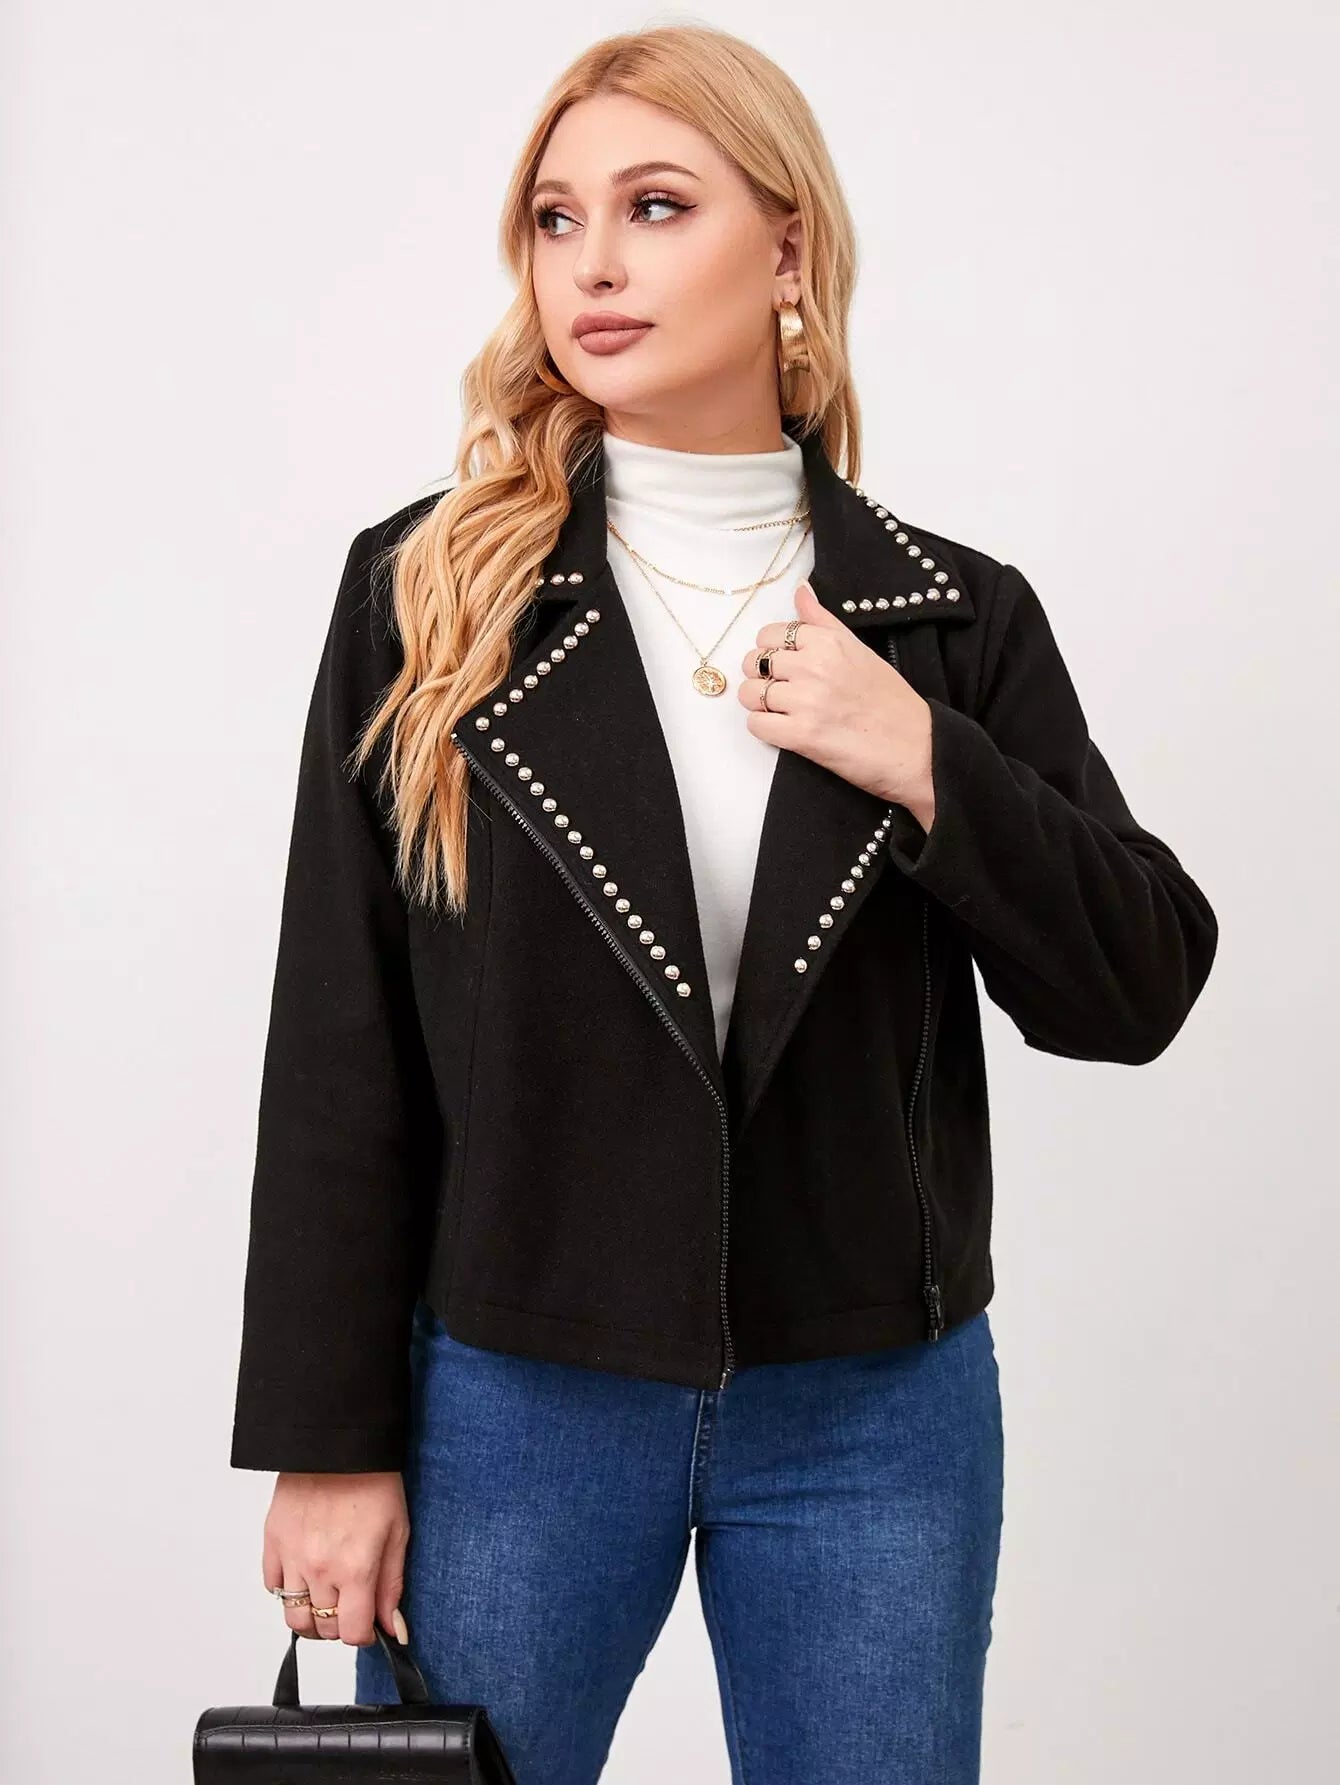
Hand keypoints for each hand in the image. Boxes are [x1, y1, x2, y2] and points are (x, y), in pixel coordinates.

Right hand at [263, 1470, 411, 1646]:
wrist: (339, 1444)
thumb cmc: (374, 1482)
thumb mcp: (398, 1533)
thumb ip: (392, 1586)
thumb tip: (392, 1629)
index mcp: (356, 1568)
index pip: (353, 1632)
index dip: (363, 1633)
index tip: (368, 1622)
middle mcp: (320, 1568)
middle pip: (322, 1629)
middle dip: (339, 1624)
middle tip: (349, 1604)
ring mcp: (292, 1556)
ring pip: (293, 1617)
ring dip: (311, 1615)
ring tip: (325, 1596)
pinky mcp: (272, 1541)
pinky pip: (273, 1587)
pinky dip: (287, 1589)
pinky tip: (305, 1573)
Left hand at [739, 582, 935, 826]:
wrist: (916, 747)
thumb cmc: (890, 700)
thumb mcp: (859, 648)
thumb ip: (822, 620)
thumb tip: (800, 590)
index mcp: (827, 641)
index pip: (768, 634)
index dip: (771, 651)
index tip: (786, 665)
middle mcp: (814, 666)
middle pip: (754, 662)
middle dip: (762, 677)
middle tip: (785, 691)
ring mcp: (806, 701)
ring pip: (749, 694)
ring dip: (760, 705)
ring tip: (786, 712)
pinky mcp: (801, 736)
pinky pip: (756, 725)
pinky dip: (765, 728)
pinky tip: (785, 730)